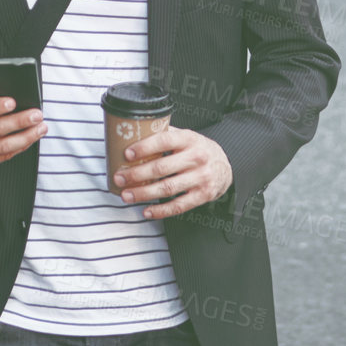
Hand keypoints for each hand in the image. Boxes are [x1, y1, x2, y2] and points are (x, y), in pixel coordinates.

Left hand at [113, 126, 233, 218]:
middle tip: (119, 178)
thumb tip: (134, 135)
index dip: (144, 148)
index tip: (127, 154)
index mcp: (189, 139)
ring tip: (127, 195)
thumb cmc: (198, 150)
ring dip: (144, 194)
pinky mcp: (203, 195)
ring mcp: (201, 178)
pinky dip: (161, 211)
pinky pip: (178, 205)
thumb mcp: (186, 136)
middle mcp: (196, 158)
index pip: (164, 141)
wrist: (225, 167)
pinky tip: (146, 211)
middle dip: (137, 174)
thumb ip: (165, 135)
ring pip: (167, 188)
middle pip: (162, 168)